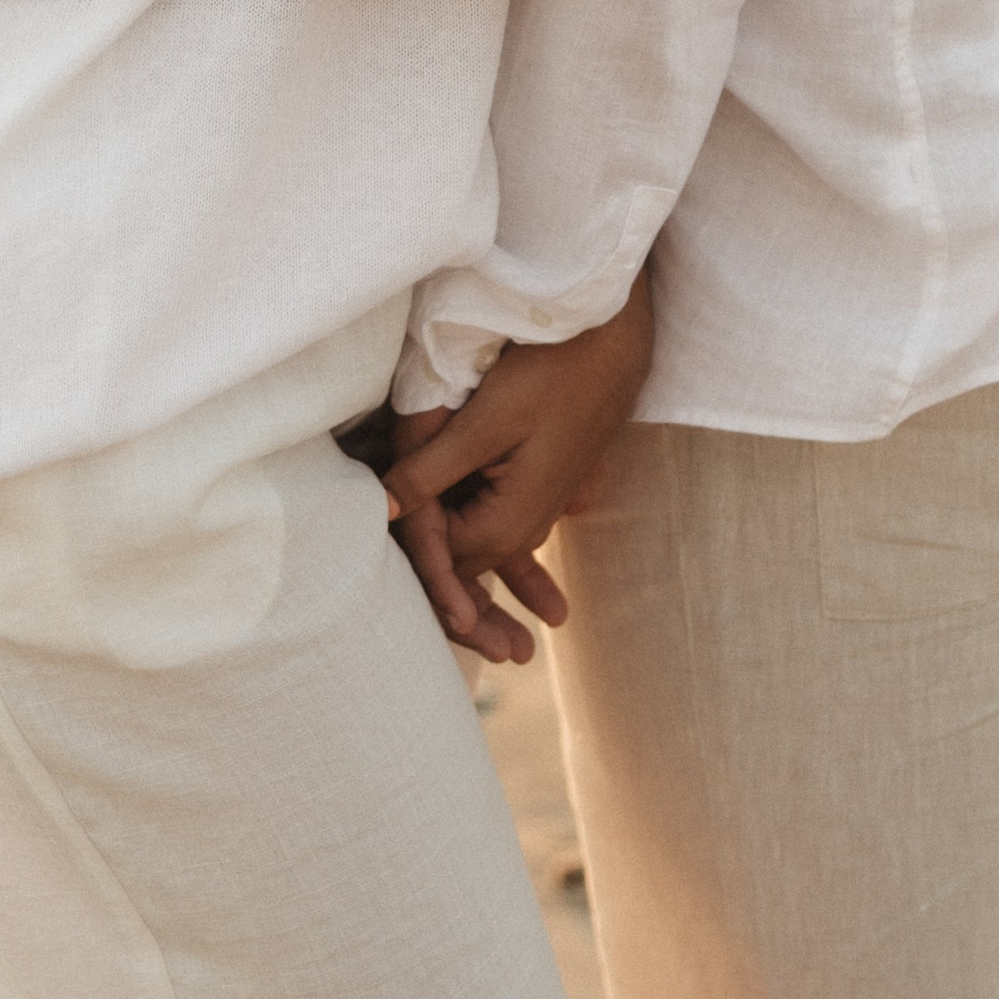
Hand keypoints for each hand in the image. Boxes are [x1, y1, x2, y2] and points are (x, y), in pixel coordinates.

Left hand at [387, 280, 653, 662]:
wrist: (614, 337)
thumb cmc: (549, 370)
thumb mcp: (484, 421)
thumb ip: (431, 470)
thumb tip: (384, 509)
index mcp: (507, 521)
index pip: (442, 564)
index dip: (412, 570)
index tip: (384, 585)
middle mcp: (526, 522)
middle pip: (474, 573)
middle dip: (463, 613)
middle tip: (476, 660)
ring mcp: (541, 502)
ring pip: (496, 554)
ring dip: (494, 595)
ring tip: (515, 649)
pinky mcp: (547, 480)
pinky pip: (516, 530)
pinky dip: (517, 565)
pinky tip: (539, 594)